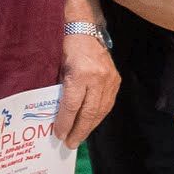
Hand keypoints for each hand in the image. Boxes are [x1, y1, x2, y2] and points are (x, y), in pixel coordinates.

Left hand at [54, 30, 119, 146]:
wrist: (84, 30)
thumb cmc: (66, 48)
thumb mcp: (59, 69)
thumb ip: (61, 92)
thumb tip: (58, 116)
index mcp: (80, 74)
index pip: (72, 106)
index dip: (65, 123)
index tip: (59, 135)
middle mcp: (97, 78)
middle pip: (89, 112)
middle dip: (79, 130)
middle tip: (70, 144)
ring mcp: (109, 79)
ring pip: (101, 110)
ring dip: (90, 126)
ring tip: (80, 137)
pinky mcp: (116, 80)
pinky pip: (108, 104)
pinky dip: (99, 116)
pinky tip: (91, 123)